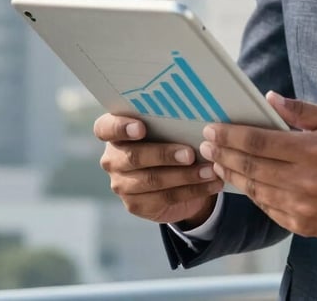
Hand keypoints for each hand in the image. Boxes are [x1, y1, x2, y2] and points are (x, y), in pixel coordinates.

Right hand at [94, 113, 223, 226]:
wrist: (176, 174)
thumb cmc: (172, 137)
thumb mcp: (170, 126)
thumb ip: (172, 119)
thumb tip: (196, 112)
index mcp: (115, 132)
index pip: (105, 128)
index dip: (120, 127)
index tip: (141, 128)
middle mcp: (113, 158)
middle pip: (133, 157)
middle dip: (164, 155)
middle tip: (190, 154)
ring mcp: (122, 183)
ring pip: (152, 180)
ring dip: (185, 176)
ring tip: (209, 171)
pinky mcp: (135, 204)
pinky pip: (165, 198)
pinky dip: (192, 190)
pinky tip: (211, 183)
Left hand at [199, 92, 316, 239]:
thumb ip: (302, 111)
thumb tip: (270, 98)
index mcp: (312, 150)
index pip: (260, 142)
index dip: (232, 135)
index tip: (213, 129)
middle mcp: (303, 180)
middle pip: (251, 167)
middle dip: (224, 153)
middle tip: (206, 144)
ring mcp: (301, 206)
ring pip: (256, 190)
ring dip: (233, 174)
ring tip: (218, 161)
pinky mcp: (302, 225)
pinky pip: (268, 208)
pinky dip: (253, 193)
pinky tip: (244, 181)